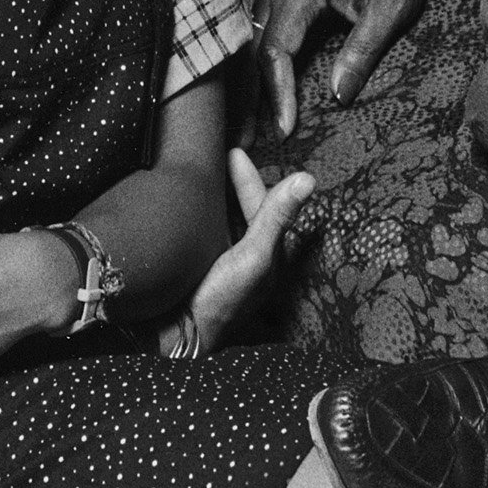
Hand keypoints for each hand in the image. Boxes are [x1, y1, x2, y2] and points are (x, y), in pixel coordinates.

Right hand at [177, 148, 313, 350]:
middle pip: (244, 210)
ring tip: (201, 175)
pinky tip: (186, 209)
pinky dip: (201, 216)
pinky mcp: (202, 268)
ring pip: (225, 221)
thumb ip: (277, 216)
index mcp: (267, 254)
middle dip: (233, 184)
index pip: (263, 204)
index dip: (249, 177)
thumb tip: (308, 178)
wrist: (178, 336)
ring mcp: (224, 264)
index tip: (233, 151)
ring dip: (216, 199)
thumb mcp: (254, 255)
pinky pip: (206, 232)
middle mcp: (249, 257)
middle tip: (217, 157)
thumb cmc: (222, 301)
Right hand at [255, 0, 428, 133]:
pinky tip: (258, 99)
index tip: (286, 130)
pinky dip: (256, 70)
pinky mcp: (280, 1)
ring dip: (248, 87)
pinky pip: (259, 38)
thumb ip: (363, 50)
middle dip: (251, 99)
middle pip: (254, 51)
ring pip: (251, 45)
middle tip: (250, 144)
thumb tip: (338, 96)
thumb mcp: (389, 9)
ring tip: (248, 131)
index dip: (278, 93)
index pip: (278, 50)